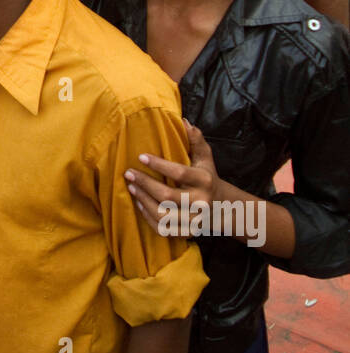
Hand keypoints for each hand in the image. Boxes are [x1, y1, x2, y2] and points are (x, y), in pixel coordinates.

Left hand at [124, 120, 222, 234]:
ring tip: (131, 187)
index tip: (141, 156)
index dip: (159, 165)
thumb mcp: (205, 158)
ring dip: (143, 201)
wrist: (223, 207)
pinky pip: (162, 228)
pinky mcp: (187, 232)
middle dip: (145, 184)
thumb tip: (183, 120)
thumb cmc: (207, 177)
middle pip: (167, 196)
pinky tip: (139, 203)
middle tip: (128, 173)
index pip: (179, 173)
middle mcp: (201, 202)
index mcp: (204, 181)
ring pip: (162, 214)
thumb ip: (195, 139)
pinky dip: (148, 217)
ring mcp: (194, 220)